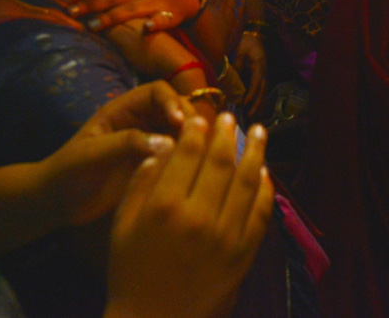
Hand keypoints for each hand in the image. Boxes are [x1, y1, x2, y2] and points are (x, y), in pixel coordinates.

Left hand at [39, 82, 191, 228]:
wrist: (56, 204)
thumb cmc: (68, 173)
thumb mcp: (92, 155)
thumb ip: (126, 144)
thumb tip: (167, 143)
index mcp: (123, 110)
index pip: (158, 91)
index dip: (173, 102)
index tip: (181, 123)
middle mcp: (142, 122)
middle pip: (177, 109)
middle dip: (190, 121)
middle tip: (198, 142)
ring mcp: (150, 144)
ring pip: (183, 132)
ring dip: (195, 140)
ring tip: (202, 157)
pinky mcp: (155, 166)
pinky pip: (180, 157)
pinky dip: (191, 160)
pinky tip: (195, 172)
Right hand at [105, 113, 273, 317]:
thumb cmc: (130, 271)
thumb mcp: (122, 225)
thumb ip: (141, 183)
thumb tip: (164, 147)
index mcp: (165, 207)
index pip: (187, 154)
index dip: (197, 130)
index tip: (202, 117)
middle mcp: (199, 217)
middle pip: (220, 162)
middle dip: (227, 134)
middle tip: (231, 117)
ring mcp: (227, 236)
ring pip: (248, 182)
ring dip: (255, 152)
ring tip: (259, 132)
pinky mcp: (244, 254)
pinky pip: (261, 213)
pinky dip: (266, 189)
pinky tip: (265, 173)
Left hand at [234, 32, 266, 116]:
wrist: (253, 35)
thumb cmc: (245, 41)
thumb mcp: (240, 50)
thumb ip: (237, 64)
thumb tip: (233, 80)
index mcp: (259, 66)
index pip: (256, 83)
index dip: (251, 94)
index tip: (244, 103)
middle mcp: (264, 72)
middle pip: (262, 91)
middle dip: (256, 105)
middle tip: (249, 116)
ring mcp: (263, 75)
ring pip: (263, 93)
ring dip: (259, 105)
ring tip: (252, 117)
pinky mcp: (260, 77)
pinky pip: (260, 91)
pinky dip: (258, 101)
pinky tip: (254, 110)